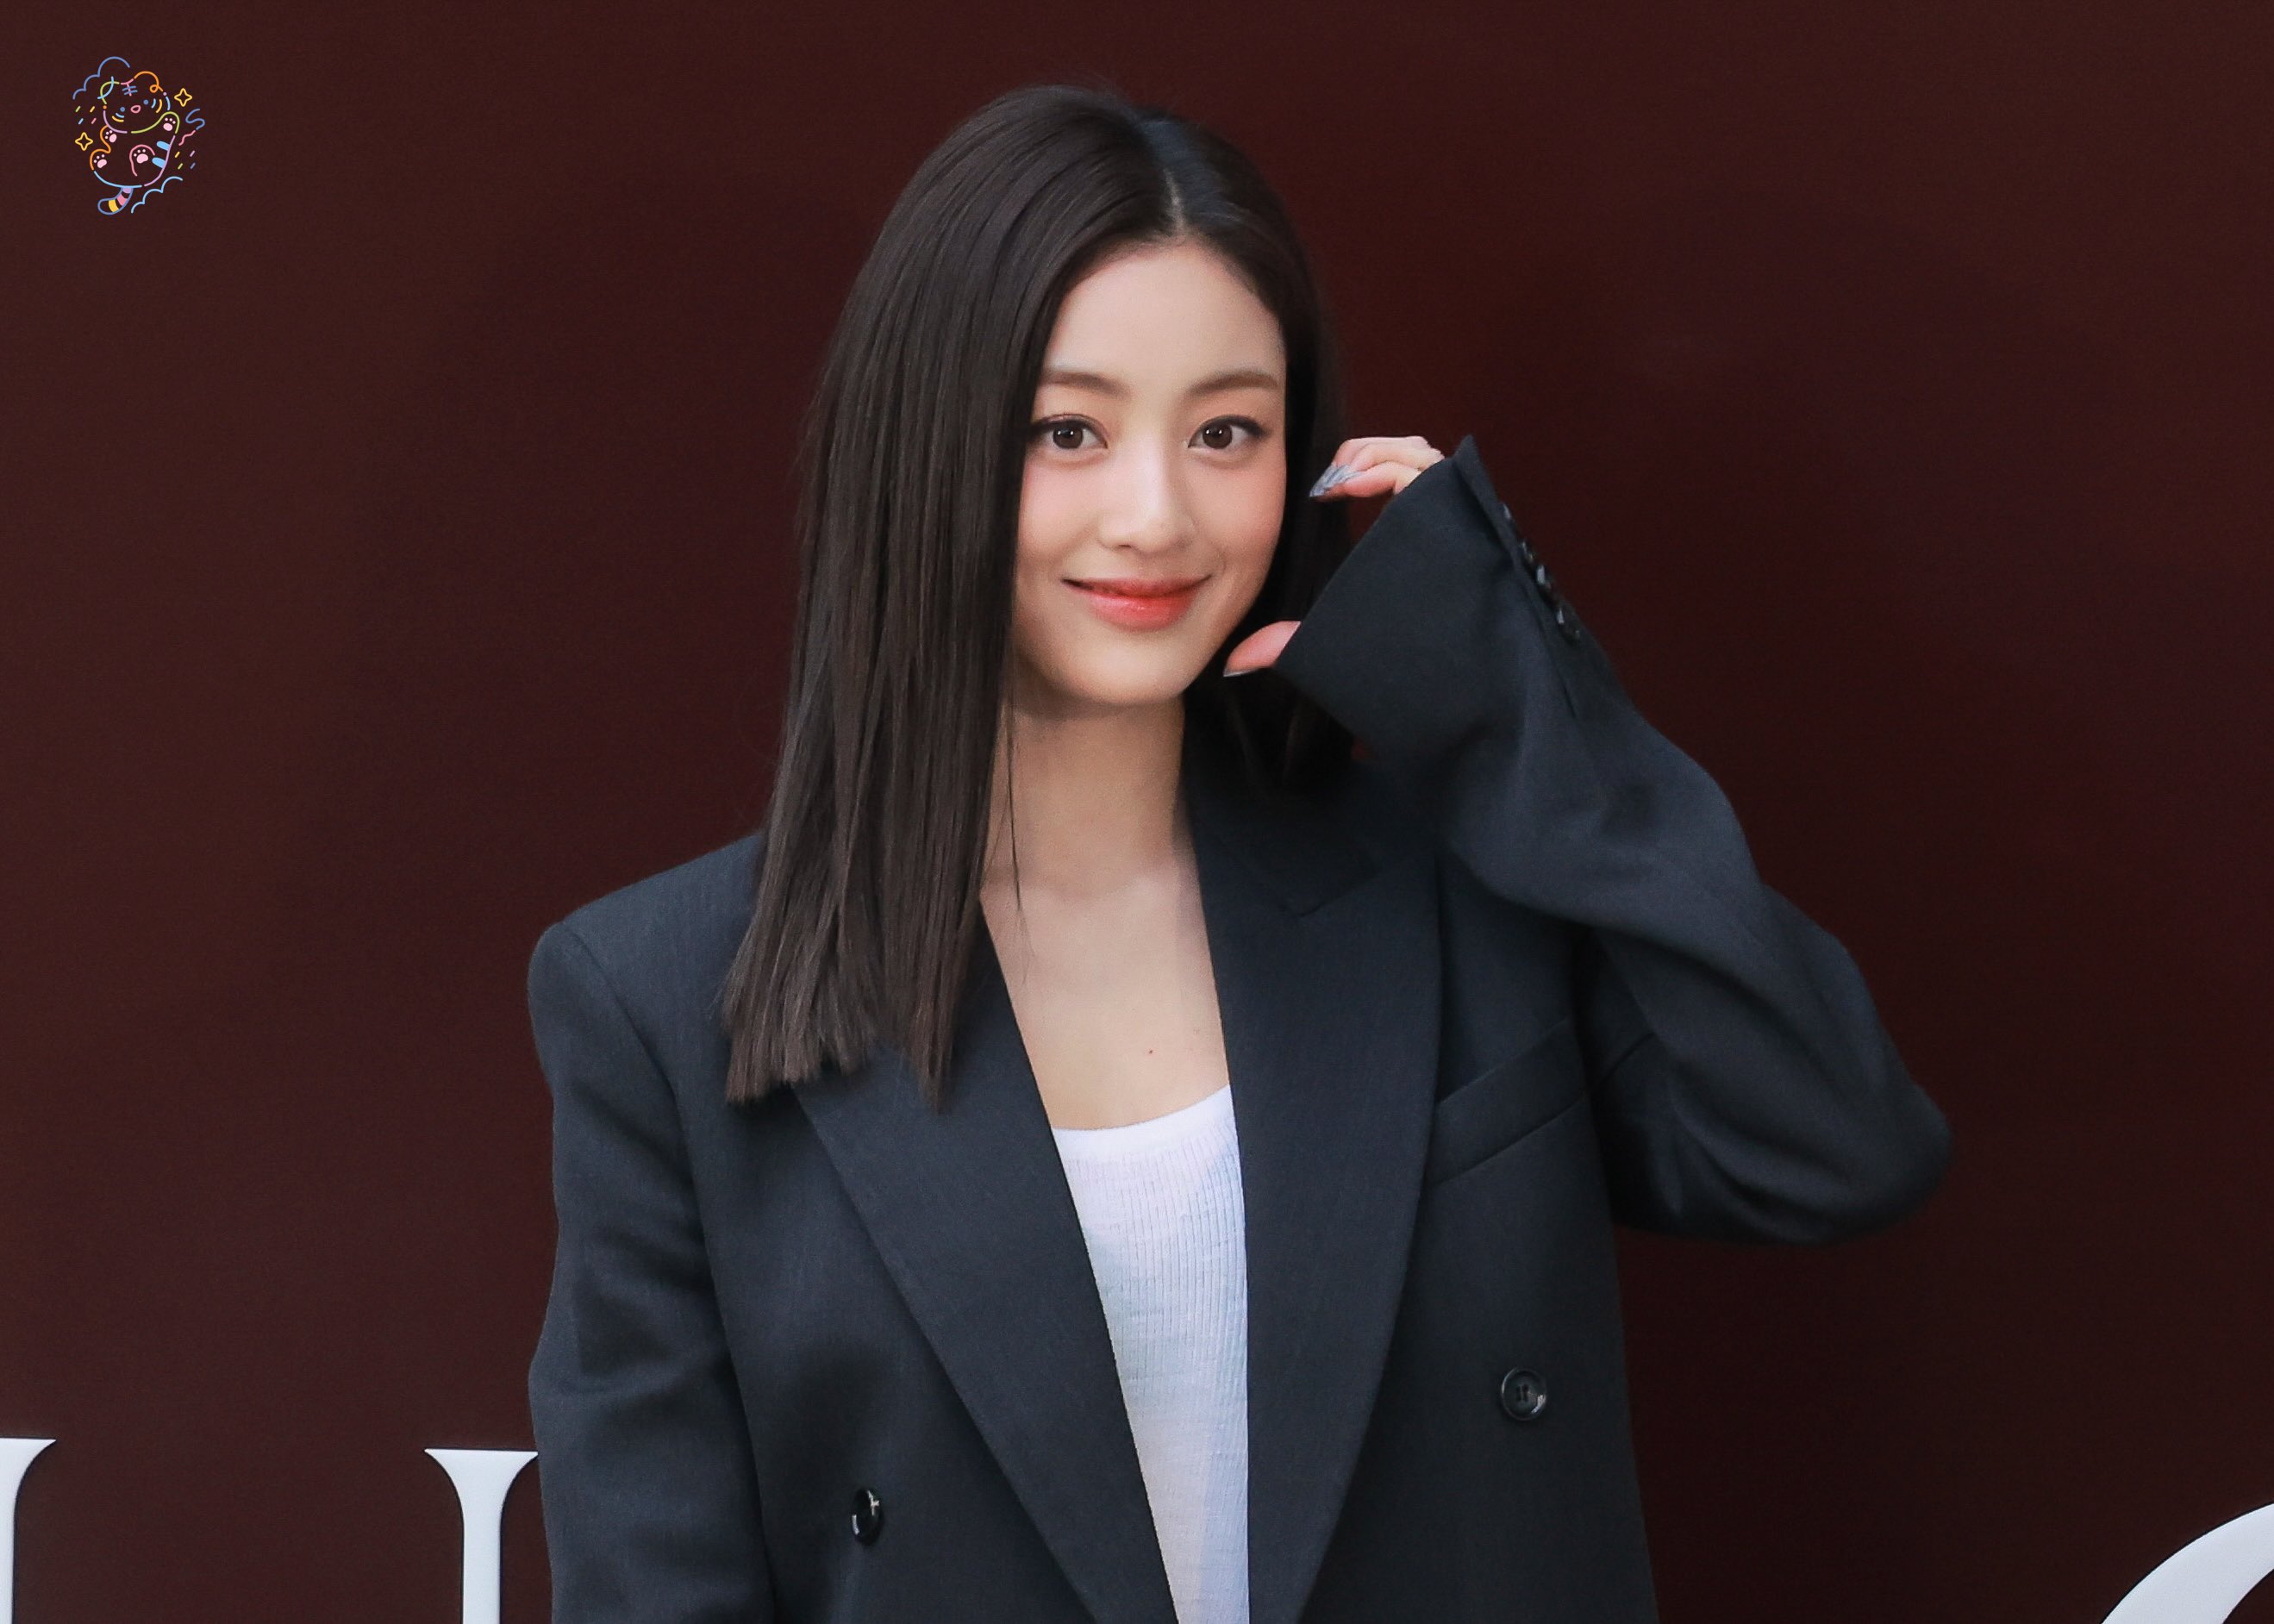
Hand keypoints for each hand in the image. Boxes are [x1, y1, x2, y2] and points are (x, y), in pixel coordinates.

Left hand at [1223, 435, 1444, 675]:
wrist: (1455, 688)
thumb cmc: (1402, 667)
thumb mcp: (1336, 640)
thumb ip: (1292, 639)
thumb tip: (1236, 658)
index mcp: (1417, 545)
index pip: (1401, 478)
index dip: (1363, 467)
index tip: (1321, 493)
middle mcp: (1440, 528)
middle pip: (1413, 457)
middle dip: (1367, 454)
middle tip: (1329, 479)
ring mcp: (1453, 521)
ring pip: (1419, 455)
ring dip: (1374, 454)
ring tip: (1338, 479)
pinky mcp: (1459, 517)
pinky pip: (1424, 469)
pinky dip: (1384, 465)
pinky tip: (1347, 486)